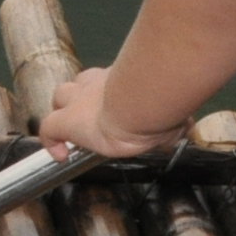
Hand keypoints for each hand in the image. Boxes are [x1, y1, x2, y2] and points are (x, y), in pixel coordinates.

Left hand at [36, 65, 179, 160]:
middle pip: (78, 83)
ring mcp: (79, 100)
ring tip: (72, 131)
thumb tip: (186, 126)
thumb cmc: (161, 101)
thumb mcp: (172, 109)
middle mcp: (97, 84)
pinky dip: (51, 141)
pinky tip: (60, 155)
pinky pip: (49, 128)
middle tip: (88, 116)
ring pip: (60, 97)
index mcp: (120, 79)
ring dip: (64, 113)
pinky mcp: (67, 121)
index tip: (111, 103)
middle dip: (78, 97)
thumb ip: (175, 117)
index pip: (106, 79)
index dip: (102, 90)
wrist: (142, 103)